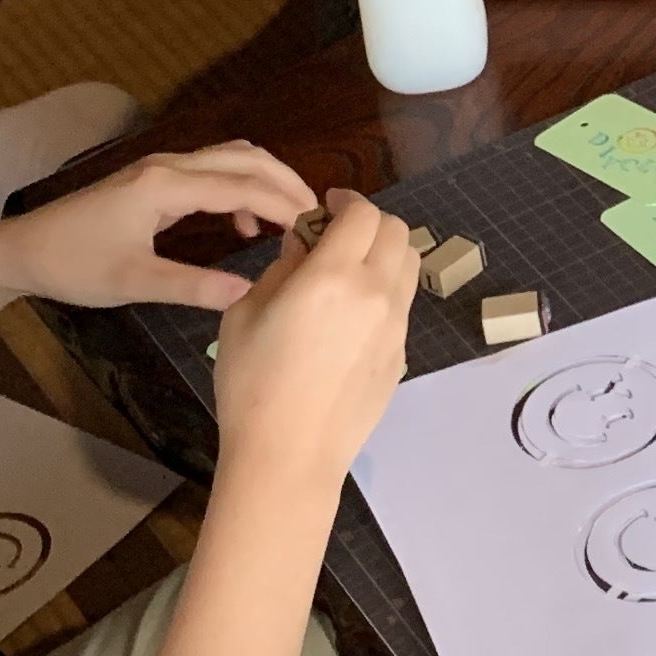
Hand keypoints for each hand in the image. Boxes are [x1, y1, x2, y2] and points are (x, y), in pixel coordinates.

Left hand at [0, 142, 316, 311]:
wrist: (22, 250)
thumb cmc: (73, 265)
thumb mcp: (134, 282)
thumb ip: (192, 286)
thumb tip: (248, 295)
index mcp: (166, 187)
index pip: (244, 186)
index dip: (285, 206)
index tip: (318, 230)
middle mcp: (169, 167)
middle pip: (246, 158)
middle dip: (287, 183)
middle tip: (319, 219)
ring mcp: (161, 169)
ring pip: (232, 158)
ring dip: (267, 181)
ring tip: (293, 219)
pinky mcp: (155, 179)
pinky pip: (214, 170)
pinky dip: (242, 187)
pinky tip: (245, 224)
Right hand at [209, 192, 417, 493]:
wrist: (289, 454)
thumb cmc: (251, 383)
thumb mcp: (246, 313)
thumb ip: (281, 268)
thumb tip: (304, 244)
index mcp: (333, 276)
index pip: (362, 213)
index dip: (346, 201)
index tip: (328, 207)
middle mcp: (375, 293)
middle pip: (396, 232)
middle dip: (369, 223)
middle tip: (338, 235)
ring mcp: (395, 326)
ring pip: (409, 265)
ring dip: (385, 253)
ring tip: (350, 269)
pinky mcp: (402, 354)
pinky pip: (403, 304)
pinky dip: (386, 290)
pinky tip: (353, 313)